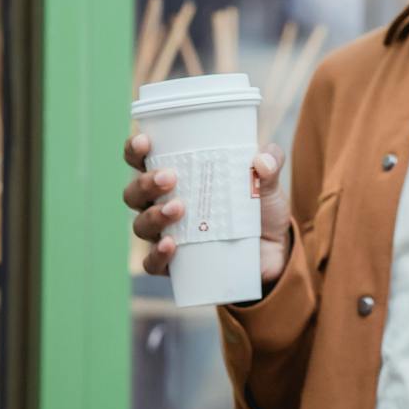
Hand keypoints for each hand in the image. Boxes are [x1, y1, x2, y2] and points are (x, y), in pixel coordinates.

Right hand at [124, 135, 290, 284]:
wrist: (274, 252)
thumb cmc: (259, 207)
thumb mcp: (267, 183)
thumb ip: (271, 163)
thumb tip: (263, 159)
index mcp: (176, 177)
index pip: (142, 160)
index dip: (134, 150)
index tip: (145, 142)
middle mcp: (162, 204)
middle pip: (134, 193)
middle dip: (145, 183)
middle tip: (170, 178)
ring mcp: (166, 235)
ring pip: (141, 225)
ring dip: (154, 215)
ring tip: (178, 209)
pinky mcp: (175, 265)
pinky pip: (153, 263)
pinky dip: (157, 254)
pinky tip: (170, 245)